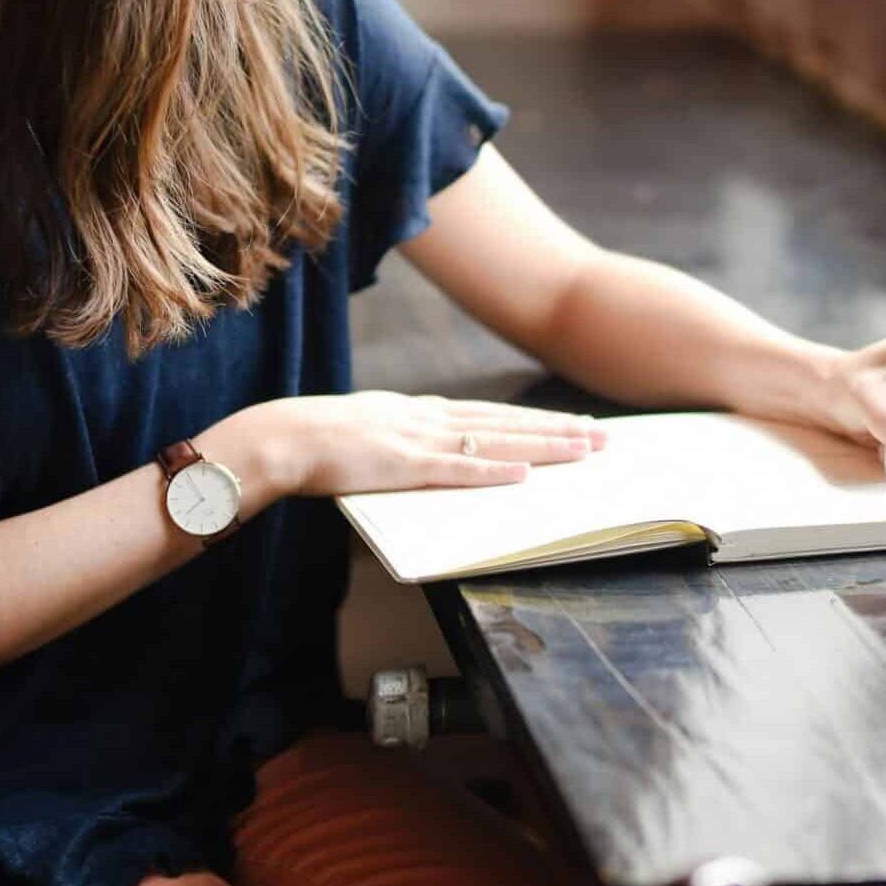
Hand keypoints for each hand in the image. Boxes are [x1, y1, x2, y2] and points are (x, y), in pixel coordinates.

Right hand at [259, 392, 607, 498]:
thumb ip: (406, 439)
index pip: (493, 415)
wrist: (280, 437)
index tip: (576, 425)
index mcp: (421, 413)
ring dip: (542, 446)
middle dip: (559, 430)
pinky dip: (492, 470)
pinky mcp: (403, 464)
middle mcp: (429, 419)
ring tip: (584, 451)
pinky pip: (457, 470)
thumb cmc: (318, 442)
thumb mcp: (372, 432)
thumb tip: (436, 451)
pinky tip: (524, 473)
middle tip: (605, 436)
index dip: (538, 421)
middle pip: (507, 423)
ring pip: (495, 441)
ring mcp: (418, 440)